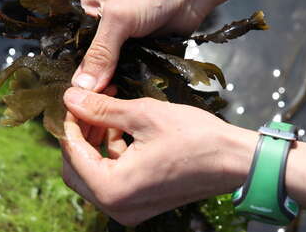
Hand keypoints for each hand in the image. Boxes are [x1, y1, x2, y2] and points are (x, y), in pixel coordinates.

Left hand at [60, 87, 255, 225]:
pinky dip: (113, 151)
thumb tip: (70, 97)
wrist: (235, 160)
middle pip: (77, 168)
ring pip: (95, 172)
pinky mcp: (142, 201)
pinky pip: (114, 177)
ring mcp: (130, 208)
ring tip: (111, 110)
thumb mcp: (143, 114)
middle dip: (81, 134)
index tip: (76, 99)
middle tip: (91, 105)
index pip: (72, 153)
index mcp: (113, 189)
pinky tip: (124, 127)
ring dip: (96, 140)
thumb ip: (101, 108)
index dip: (70, 122)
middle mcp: (117, 207)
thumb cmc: (195, 138)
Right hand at [72, 0, 209, 91]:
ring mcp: (119, 41)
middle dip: (86, 81)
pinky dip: (124, 83)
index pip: (63, 44)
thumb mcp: (118, 18)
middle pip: (84, 62)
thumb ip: (100, 53)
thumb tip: (84, 87)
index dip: (62, 67)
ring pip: (105, 70)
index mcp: (82, 10)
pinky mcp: (138, 52)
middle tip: (87, 104)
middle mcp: (97, 28)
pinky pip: (126, 72)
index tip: (65, 92)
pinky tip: (120, 97)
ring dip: (106, 85)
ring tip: (104, 103)